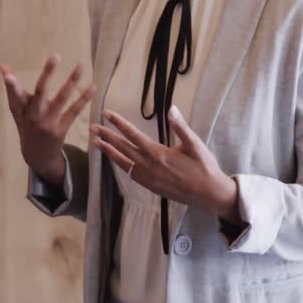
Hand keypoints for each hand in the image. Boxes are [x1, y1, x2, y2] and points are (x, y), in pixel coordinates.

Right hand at [0, 55, 94, 186]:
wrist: (37, 155)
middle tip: (55, 56)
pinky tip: (92, 86)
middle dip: (47, 74)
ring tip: (80, 66)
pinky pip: (74, 111)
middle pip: (40, 92)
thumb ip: (12, 87)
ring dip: (71, 82)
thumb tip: (2, 65)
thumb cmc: (26, 125)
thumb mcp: (17, 109)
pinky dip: (84, 99)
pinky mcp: (61, 129)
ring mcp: (48, 123)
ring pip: (61, 99)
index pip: (15, 95)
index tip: (8, 74)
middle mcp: (34, 115)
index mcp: (21, 110)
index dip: (11, 86)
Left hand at [91, 106, 240, 221]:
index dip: (119, 123)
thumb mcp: (195, 144)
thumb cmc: (204, 167)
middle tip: (93, 127)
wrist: (209, 194)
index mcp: (158, 153)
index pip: (133, 135)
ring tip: (96, 144)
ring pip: (124, 163)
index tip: (107, 114)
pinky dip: (121, 165)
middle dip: (107, 137)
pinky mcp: (152, 186)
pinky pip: (131, 174)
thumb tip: (171, 108)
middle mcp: (149, 166)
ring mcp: (149, 178)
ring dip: (109, 152)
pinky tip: (118, 161)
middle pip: (123, 148)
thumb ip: (181, 127)